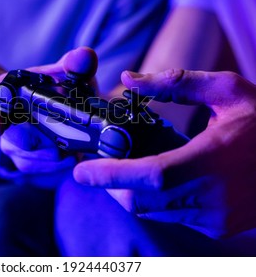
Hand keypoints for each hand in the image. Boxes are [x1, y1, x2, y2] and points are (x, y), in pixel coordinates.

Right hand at [0, 47, 97, 175]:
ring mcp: (13, 145)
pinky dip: (58, 166)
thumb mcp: (69, 74)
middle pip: (11, 140)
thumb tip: (84, 56)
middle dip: (37, 141)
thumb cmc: (62, 88)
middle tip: (60, 140)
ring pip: (26, 159)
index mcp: (4, 93)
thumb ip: (75, 64)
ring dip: (52, 155)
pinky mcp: (27, 162)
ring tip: (72, 146)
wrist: (75, 109)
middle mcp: (2, 121)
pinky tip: (72, 155)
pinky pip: (38, 171)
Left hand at [74, 69, 255, 238]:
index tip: (81, 171)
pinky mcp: (218, 228)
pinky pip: (172, 216)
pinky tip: (160, 177)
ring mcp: (215, 219)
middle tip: (100, 164)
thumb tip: (128, 80)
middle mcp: (211, 199)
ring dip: (132, 191)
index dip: (108, 176)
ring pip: (153, 212)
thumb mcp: (228, 91)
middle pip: (140, 201)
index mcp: (211, 161)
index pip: (147, 177)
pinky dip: (156, 199)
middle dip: (112, 185)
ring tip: (129, 165)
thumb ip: (175, 84)